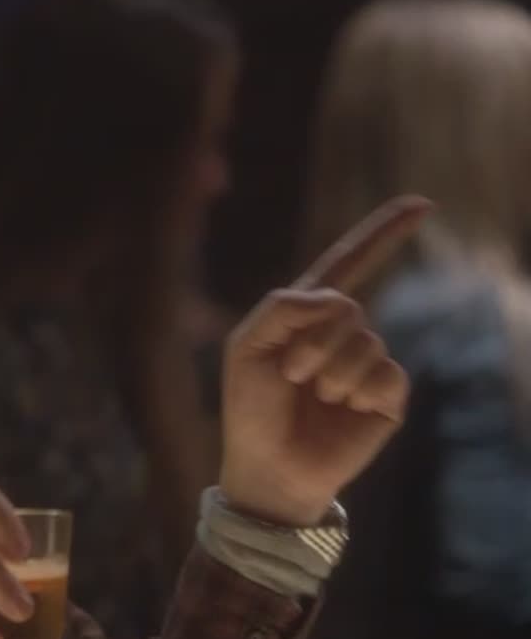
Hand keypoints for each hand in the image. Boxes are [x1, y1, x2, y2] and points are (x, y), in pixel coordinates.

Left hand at [219, 195, 431, 525]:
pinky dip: (355, 392)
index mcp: (305, 313)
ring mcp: (366, 362)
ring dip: (329, 373)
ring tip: (311, 398)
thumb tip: (339, 298)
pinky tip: (340, 410)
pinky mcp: (386, 394)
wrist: (269, 464)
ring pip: (365, 342)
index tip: (421, 204)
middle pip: (345, 308)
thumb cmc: (251, 407)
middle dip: (311, 344)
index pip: (348, 262)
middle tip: (289, 376)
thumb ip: (283, 308)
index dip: (383, 232)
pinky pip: (385, 373)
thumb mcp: (247, 347)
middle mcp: (341, 332)